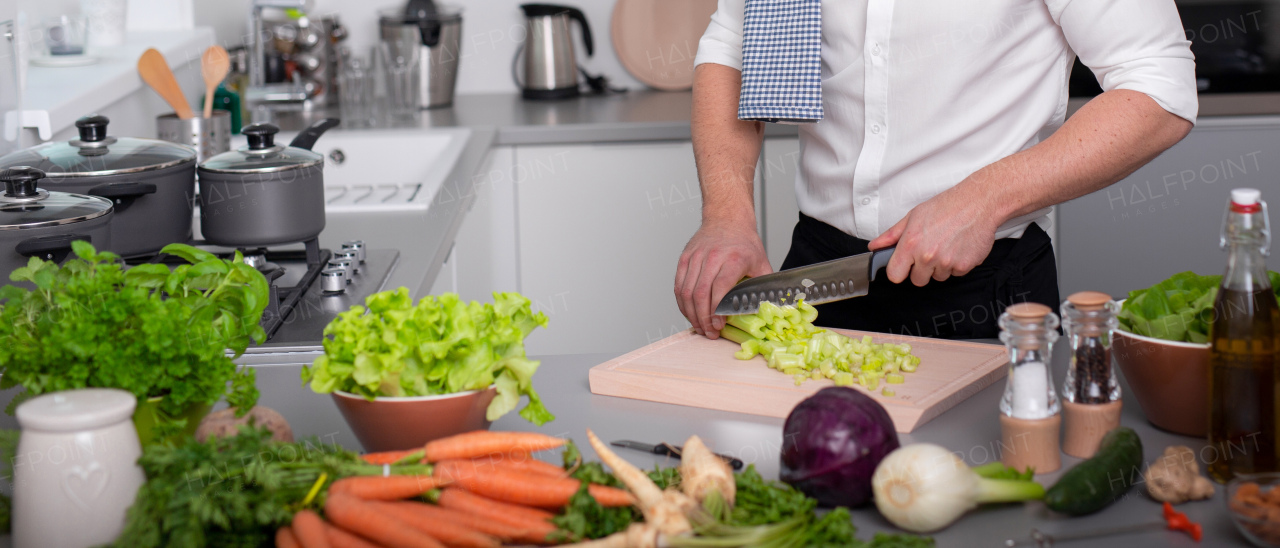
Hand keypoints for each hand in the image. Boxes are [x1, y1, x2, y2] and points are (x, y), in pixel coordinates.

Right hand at [675, 221, 771, 338]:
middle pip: (700, 294)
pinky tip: (690, 313)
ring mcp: (695, 257)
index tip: (719, 326)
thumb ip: (763, 287)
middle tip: (709, 332)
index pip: (720, 289)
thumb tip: (768, 311)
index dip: (716, 311)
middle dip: (703, 319)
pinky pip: (679, 286)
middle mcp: (712, 257)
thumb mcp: (761, 263)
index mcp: (733, 259)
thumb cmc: (744, 242)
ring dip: (691, 314)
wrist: (727, 219)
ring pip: (686, 292)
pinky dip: (683, 303)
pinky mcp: (684, 259)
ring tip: (700, 326)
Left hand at [867, 187, 998, 286]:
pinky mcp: (964, 266)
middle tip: (929, 251)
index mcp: (911, 243)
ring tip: (946, 245)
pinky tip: (958, 247)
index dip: (898, 271)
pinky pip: (955, 274)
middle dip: (921, 269)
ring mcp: (947, 262)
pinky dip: (957, 264)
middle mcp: (928, 255)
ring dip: (940, 266)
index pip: (895, 275)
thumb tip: (875, 246)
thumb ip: (892, 235)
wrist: (978, 203)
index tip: (903, 266)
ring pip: (938, 277)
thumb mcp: (914, 216)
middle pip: (918, 280)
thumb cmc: (947, 206)